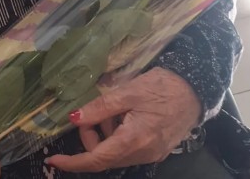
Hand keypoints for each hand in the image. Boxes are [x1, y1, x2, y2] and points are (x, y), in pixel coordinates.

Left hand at [46, 68, 201, 171]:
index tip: (54, 160)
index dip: (73, 162)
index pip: (97, 159)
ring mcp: (150, 154)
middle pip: (105, 156)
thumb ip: (100, 107)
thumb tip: (74, 117)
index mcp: (133, 141)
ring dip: (105, 134)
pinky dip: (118, 133)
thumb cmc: (162, 87)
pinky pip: (128, 148)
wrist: (195, 89)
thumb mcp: (127, 92)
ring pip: (116, 152)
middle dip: (91, 137)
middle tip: (91, 112)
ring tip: (112, 108)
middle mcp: (142, 154)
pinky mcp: (155, 149)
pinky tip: (124, 113)